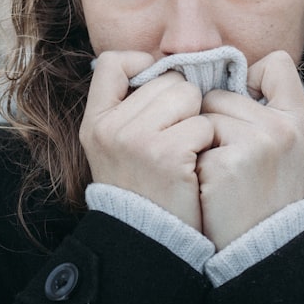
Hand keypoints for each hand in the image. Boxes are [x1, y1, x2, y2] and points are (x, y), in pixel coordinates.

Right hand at [79, 51, 214, 230]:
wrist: (151, 241)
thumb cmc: (144, 187)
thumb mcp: (116, 146)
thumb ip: (131, 107)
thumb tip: (166, 65)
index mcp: (95, 121)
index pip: (113, 62)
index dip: (141, 66)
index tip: (157, 92)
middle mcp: (111, 127)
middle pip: (167, 79)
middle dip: (182, 103)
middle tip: (176, 137)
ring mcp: (137, 140)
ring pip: (189, 95)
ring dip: (197, 121)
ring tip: (185, 150)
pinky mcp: (167, 154)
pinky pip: (204, 123)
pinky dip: (207, 143)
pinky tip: (195, 165)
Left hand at [196, 51, 303, 249]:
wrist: (258, 250)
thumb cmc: (262, 193)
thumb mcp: (282, 147)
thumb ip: (264, 107)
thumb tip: (222, 71)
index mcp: (300, 118)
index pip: (276, 63)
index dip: (251, 80)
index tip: (244, 112)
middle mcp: (284, 126)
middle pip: (222, 91)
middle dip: (213, 120)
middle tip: (228, 159)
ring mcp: (257, 143)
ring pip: (202, 114)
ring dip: (199, 140)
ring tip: (218, 173)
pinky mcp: (228, 163)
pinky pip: (191, 138)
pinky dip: (192, 160)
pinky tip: (208, 185)